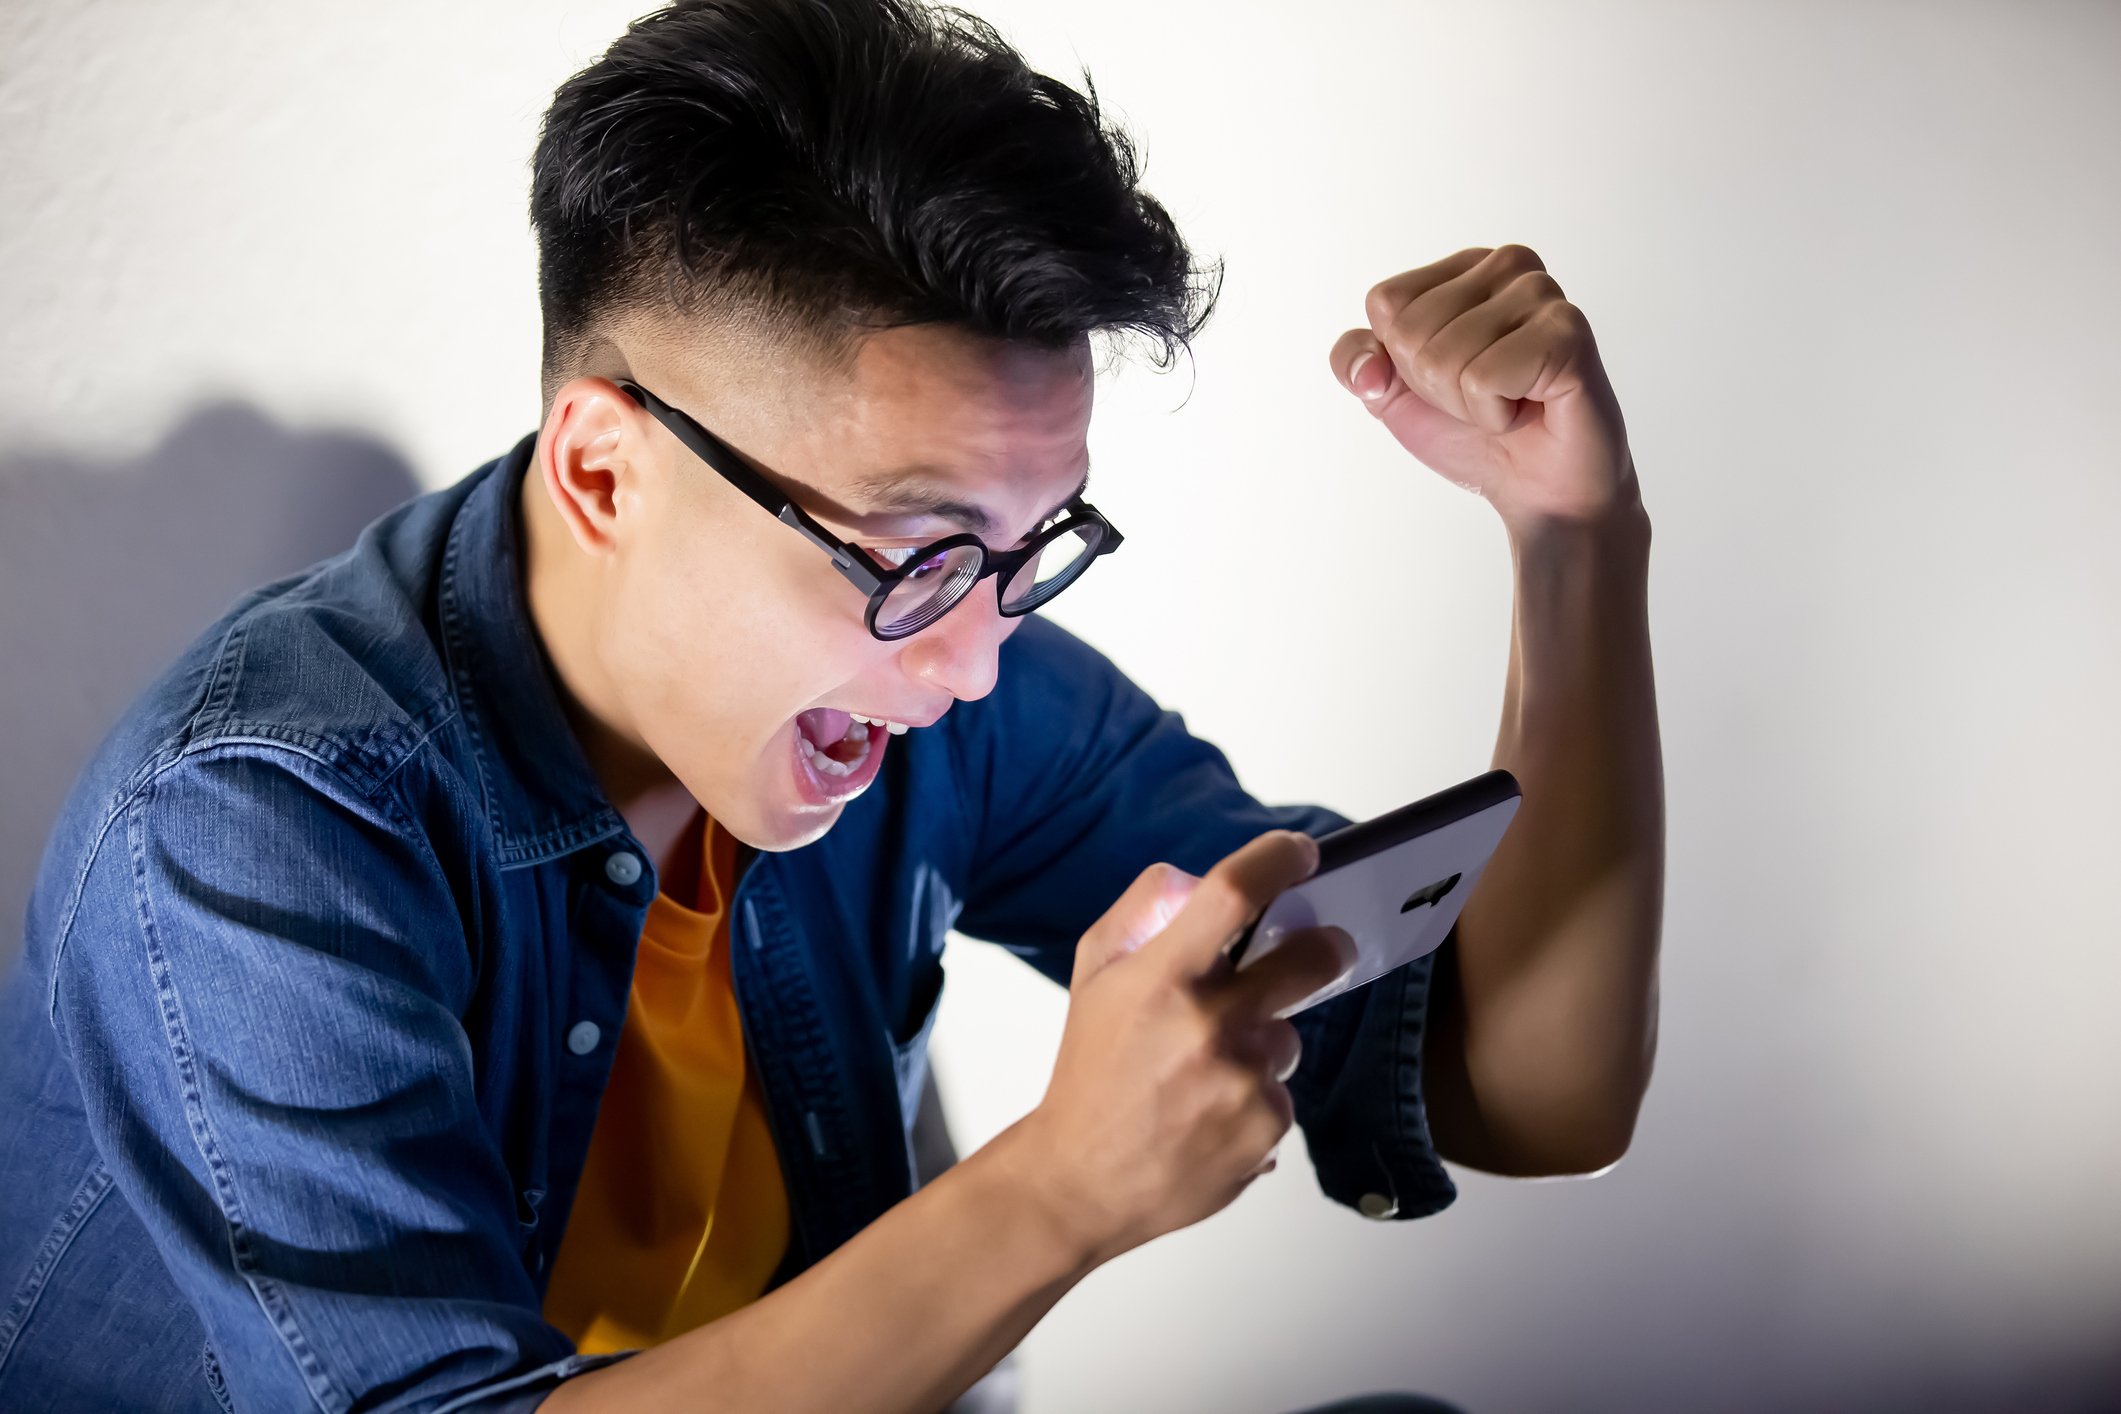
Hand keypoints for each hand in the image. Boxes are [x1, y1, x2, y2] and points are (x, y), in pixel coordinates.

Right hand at [998, 830, 1358, 1269]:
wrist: (1080, 1180)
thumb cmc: (1089, 1071)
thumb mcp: (1093, 975)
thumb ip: (1141, 913)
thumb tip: (1193, 880)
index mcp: (1161, 976)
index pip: (1235, 893)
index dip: (1278, 859)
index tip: (1300, 853)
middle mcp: (1207, 1024)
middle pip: (1310, 959)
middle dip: (1327, 947)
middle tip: (1326, 947)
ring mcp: (1241, 1080)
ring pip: (1288, 1037)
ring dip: (1260, 1044)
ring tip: (1204, 1075)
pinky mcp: (1264, 1127)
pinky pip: (1282, 1093)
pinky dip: (1255, 1099)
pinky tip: (1210, 1115)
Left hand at [1331, 243, 1639, 528]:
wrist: (1538, 491)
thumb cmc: (1472, 434)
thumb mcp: (1391, 394)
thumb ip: (1354, 360)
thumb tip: (1364, 369)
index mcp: (1465, 267)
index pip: (1385, 303)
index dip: (1402, 362)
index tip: (1450, 379)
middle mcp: (1509, 266)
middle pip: (1410, 331)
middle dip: (1435, 387)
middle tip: (1486, 397)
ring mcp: (1542, 294)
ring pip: (1444, 357)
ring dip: (1468, 405)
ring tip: (1511, 402)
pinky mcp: (1567, 333)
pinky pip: (1484, 379)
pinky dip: (1496, 415)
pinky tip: (1531, 407)